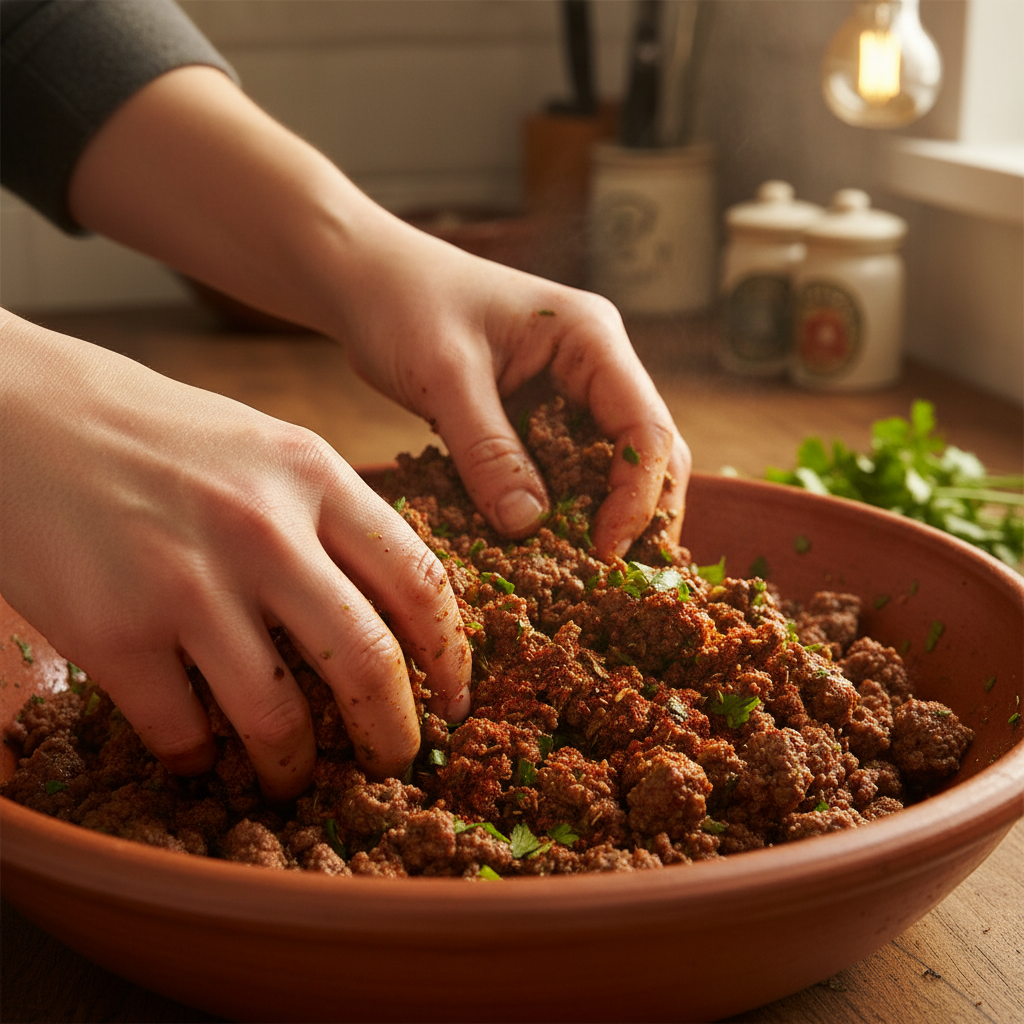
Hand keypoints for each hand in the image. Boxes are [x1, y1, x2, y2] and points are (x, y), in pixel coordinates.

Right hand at [0, 311, 470, 799]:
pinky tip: (197, 753)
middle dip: (392, 734)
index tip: (454, 698)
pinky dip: (197, 758)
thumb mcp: (266, 447)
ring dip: (294, 765)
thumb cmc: (153, 432)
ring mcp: (187, 584)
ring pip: (277, 718)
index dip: (450, 656)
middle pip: (367, 662)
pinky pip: (182, 731)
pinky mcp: (113, 632)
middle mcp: (264, 531)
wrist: (20, 410)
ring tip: (293, 775)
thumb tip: (392, 606)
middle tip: (394, 762)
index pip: (419, 582)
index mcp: (314, 476)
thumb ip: (332, 517)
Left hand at [322, 217, 690, 557]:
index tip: (605, 552)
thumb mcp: (445, 377)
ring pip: (612, 465)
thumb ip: (488, 450)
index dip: (637, 498)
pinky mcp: (539, 414)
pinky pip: (566, 468)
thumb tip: (529, 525)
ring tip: (588, 571)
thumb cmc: (405, 305)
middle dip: (640, 514)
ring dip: (605, 516)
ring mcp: (570, 390)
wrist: (365, 280)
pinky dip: (563, 507)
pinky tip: (548, 545)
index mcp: (591, 339)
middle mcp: (595, 365)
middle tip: (613, 574)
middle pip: (649, 451)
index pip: (646, 428)